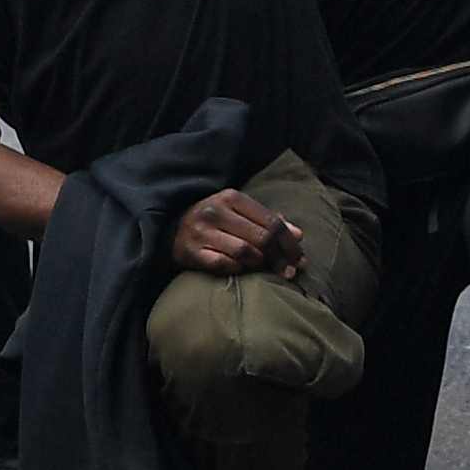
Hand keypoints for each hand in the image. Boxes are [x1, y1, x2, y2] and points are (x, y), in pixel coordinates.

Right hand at [168, 186, 306, 274]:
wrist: (169, 228)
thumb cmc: (212, 221)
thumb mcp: (238, 213)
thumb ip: (267, 221)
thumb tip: (298, 235)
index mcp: (231, 198)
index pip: (271, 222)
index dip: (289, 243)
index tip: (300, 259)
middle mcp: (215, 212)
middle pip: (261, 238)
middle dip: (281, 258)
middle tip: (290, 272)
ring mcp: (201, 232)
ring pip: (245, 252)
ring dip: (259, 263)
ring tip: (263, 267)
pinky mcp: (191, 251)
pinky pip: (224, 264)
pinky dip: (237, 268)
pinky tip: (241, 269)